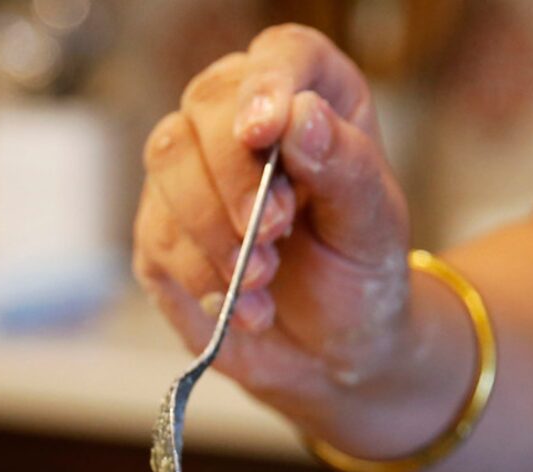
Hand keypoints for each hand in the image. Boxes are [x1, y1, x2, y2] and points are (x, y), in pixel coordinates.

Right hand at [133, 25, 411, 445]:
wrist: (332, 353)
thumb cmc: (359, 276)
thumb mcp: (373, 227)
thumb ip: (346, 167)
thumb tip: (298, 116)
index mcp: (309, 97)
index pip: (279, 57)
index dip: (266, 85)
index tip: (265, 132)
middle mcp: (240, 122)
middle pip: (207, 106)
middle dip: (235, 177)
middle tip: (274, 235)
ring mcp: (192, 175)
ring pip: (169, 164)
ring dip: (214, 233)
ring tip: (262, 282)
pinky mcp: (163, 233)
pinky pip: (159, 235)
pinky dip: (201, 277)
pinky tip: (244, 308)